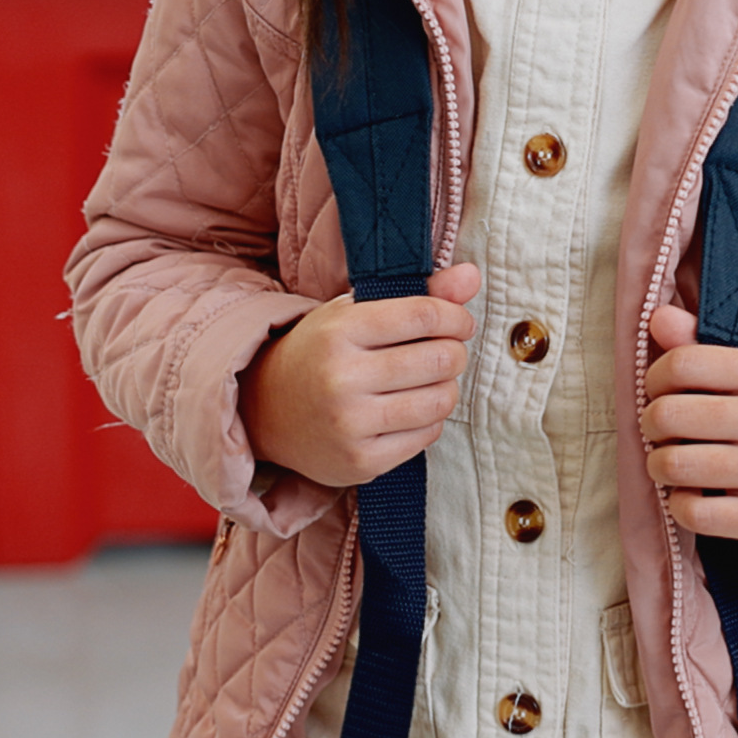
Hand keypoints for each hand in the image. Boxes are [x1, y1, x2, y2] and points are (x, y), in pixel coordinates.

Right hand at [241, 263, 482, 489]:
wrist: (265, 409)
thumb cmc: (321, 352)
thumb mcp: (355, 312)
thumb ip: (417, 293)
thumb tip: (472, 276)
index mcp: (339, 331)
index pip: (424, 315)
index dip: (455, 317)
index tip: (459, 323)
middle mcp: (342, 377)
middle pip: (439, 358)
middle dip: (454, 352)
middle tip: (445, 352)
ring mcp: (350, 424)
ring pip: (440, 401)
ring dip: (447, 388)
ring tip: (430, 381)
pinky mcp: (360, 460)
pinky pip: (426, 436)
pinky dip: (430, 420)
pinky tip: (411, 410)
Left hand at [641, 304, 737, 550]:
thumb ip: (701, 344)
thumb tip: (657, 318)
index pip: (683, 363)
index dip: (656, 378)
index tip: (662, 391)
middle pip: (669, 415)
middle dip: (651, 425)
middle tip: (663, 433)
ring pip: (675, 465)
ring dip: (660, 466)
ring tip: (673, 464)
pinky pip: (695, 513)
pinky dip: (681, 506)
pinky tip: (694, 496)